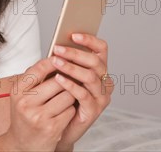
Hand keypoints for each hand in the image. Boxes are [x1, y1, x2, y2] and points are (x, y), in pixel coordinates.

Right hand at [4, 58, 76, 151]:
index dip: (55, 61)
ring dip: (70, 96)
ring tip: (65, 99)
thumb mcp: (23, 95)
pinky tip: (63, 113)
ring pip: (68, 95)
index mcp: (18, 91)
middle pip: (58, 81)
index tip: (64, 57)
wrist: (22, 145)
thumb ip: (36, 77)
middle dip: (67, 80)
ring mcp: (39, 117)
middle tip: (71, 80)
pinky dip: (70, 110)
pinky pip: (70, 111)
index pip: (40, 68)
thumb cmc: (25, 115)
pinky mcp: (51, 129)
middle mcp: (26, 103)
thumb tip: (57, 56)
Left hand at [49, 33, 113, 149]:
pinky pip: (83, 94)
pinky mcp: (94, 110)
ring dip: (71, 67)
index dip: (89, 40)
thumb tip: (57, 44)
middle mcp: (105, 81)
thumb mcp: (65, 75)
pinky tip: (58, 78)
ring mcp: (101, 97)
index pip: (101, 49)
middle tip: (57, 49)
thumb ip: (66, 61)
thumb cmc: (62, 97)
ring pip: (90, 76)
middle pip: (95, 61)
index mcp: (100, 69)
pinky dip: (70, 84)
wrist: (60, 126)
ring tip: (55, 61)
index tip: (73, 34)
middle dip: (75, 53)